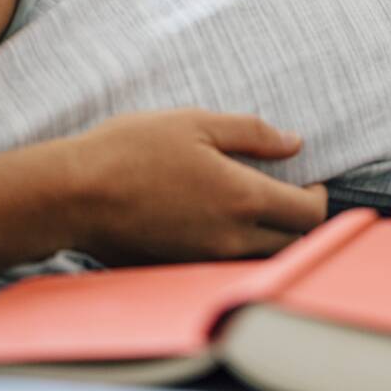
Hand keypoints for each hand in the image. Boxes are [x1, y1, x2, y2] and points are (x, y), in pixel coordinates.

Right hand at [51, 107, 326, 266]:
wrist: (72, 195)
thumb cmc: (130, 150)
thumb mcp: (196, 123)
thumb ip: (252, 133)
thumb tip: (294, 144)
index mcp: (243, 198)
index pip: (309, 213)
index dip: (317, 195)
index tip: (308, 177)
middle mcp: (231, 237)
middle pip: (293, 241)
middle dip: (299, 218)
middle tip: (286, 190)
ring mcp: (205, 258)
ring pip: (262, 256)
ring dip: (270, 234)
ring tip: (253, 202)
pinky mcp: (181, 267)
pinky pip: (227, 262)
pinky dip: (237, 245)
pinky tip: (217, 217)